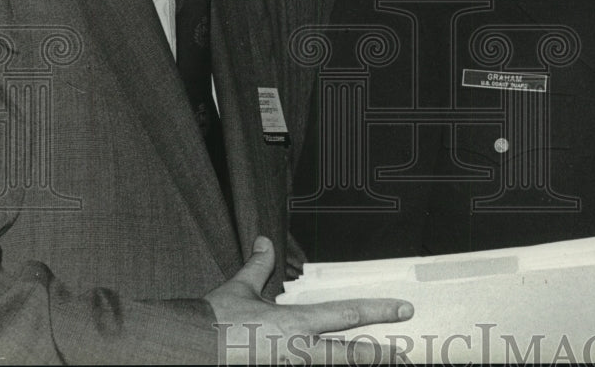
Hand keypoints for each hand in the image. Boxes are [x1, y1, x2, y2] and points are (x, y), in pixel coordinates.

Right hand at [205, 236, 412, 363]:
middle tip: (408, 354)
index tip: (403, 310)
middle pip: (351, 354)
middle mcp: (299, 351)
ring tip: (387, 363)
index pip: (347, 315)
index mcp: (294, 323)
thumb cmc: (211, 324)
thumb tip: (265, 240)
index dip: (379, 311)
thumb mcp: (237, 291)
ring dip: (359, 365)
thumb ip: (258, 267)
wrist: (185, 351)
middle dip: (383, 355)